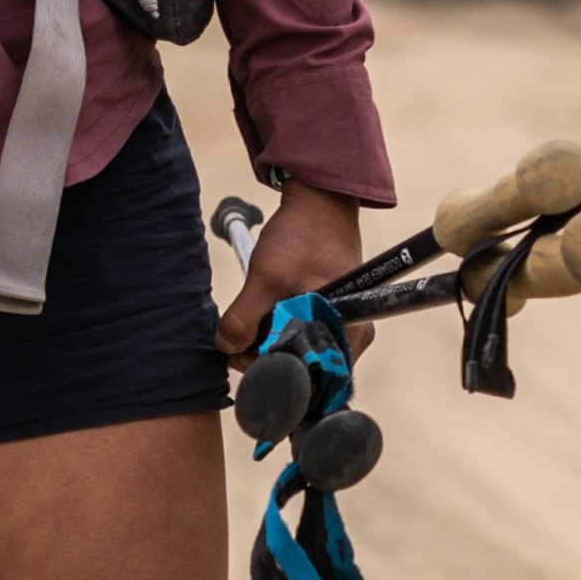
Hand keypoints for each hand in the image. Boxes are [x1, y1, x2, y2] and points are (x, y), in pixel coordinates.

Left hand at [220, 178, 375, 362]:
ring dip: (271, 343)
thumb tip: (228, 349)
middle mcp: (352, 337)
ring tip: (253, 322)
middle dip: (267, 358)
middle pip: (303, 370)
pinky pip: (301, 338)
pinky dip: (279, 331)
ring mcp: (344, 327)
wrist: (319, 201)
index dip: (270, 373)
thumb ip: (243, 319)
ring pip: (299, 353)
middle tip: (241, 338)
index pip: (308, 378)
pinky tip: (267, 315)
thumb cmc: (302, 235)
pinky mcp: (332, 317)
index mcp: (348, 333)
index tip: (243, 356)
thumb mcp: (266, 277)